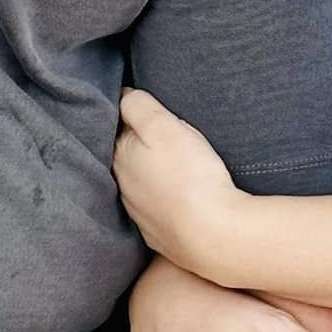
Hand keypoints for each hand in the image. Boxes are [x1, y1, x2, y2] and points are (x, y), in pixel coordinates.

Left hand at [115, 90, 252, 279]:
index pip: (117, 127)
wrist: (215, 235)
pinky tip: (180, 198)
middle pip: (127, 157)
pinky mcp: (158, 235)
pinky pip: (157, 212)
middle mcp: (122, 187)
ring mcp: (139, 215)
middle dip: (141, 146)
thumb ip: (139, 105)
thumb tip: (122, 95)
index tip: (149, 110)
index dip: (133, 116)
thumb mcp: (164, 126)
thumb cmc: (191, 175)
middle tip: (167, 137)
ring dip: (153, 175)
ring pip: (140, 186)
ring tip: (176, 167)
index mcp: (120, 156)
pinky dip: (165, 202)